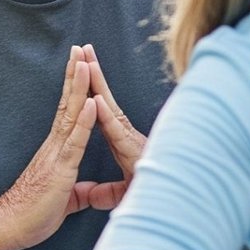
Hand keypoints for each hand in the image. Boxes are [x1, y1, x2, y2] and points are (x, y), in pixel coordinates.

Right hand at [0, 46, 109, 249]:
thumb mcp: (65, 200)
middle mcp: (55, 145)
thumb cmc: (33, 214)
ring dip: (80, 88)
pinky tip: (93, 102)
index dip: (75, 88)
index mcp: (57, 150)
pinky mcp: (61, 168)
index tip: (80, 65)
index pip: (69, 112)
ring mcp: (57, 154)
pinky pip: (75, 139)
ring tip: (85, 62)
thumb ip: (78, 192)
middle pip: (68, 103)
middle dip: (75, 75)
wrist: (10, 226)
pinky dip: (86, 120)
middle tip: (79, 48)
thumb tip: (88, 193)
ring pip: (72, 114)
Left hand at [81, 43, 146, 203]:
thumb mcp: (123, 192)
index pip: (97, 109)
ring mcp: (130, 141)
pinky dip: (106, 115)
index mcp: (118, 140)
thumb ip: (107, 191)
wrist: (173, 202)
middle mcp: (124, 136)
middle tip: (81, 47)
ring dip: (98, 84)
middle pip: (103, 99)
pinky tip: (95, 100)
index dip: (86, 89)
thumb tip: (93, 195)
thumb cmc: (152, 196)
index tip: (76, 67)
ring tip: (86, 62)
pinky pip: (117, 131)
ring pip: (110, 108)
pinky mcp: (134, 152)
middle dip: (92, 73)